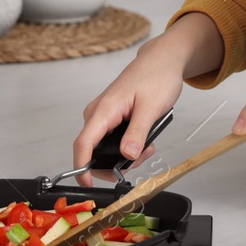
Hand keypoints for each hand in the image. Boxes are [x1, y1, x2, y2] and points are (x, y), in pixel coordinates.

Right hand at [72, 21, 204, 186]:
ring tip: (148, 145)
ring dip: (126, 154)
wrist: (163, 59)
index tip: (88, 185)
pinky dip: (128, 145)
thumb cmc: (157, 76)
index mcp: (104, 109)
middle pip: (94, 151)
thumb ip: (138, 133)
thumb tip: (126, 155)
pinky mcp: (111, 116)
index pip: (83, 144)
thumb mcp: (152, 108)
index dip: (82, 168)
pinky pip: (112, 139)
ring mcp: (103, 114)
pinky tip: (144, 139)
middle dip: (117, 162)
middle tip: (143, 155)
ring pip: (105, 147)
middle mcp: (98, 113)